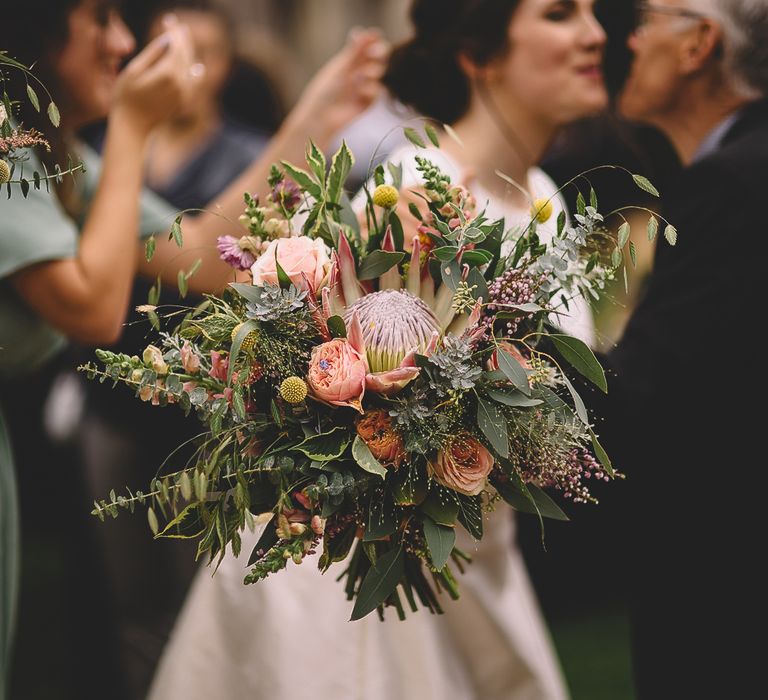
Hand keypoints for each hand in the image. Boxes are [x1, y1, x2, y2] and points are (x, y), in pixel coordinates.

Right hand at [111, 16, 202, 137]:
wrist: (133, 126)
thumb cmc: (126, 96)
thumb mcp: (134, 70)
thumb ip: (153, 53)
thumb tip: (168, 39)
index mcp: (168, 73)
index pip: (177, 45)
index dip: (174, 31)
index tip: (169, 21)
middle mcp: (182, 84)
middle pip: (187, 55)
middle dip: (182, 39)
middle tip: (176, 27)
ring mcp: (186, 95)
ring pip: (193, 69)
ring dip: (188, 55)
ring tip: (182, 43)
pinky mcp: (186, 103)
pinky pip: (195, 84)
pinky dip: (194, 72)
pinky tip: (194, 67)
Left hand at [291, 28, 388, 140]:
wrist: (322, 117)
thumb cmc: (326, 91)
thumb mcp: (340, 67)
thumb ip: (355, 51)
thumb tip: (365, 31)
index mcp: (351, 58)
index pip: (370, 44)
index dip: (374, 40)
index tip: (372, 37)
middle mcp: (361, 69)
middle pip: (380, 55)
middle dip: (379, 52)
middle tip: (373, 53)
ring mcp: (366, 85)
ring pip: (379, 72)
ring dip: (372, 71)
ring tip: (357, 77)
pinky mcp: (369, 101)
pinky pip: (377, 90)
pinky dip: (369, 89)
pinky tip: (358, 93)